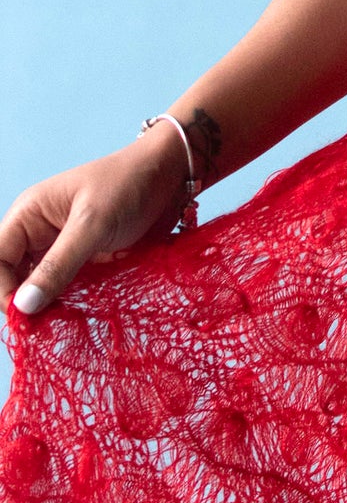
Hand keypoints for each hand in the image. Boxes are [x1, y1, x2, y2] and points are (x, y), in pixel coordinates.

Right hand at [0, 129, 192, 317]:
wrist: (173, 174)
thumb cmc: (129, 185)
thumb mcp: (92, 224)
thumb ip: (58, 265)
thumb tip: (22, 306)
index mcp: (30, 214)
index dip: (3, 289)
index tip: (24, 317)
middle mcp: (40, 232)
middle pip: (14, 276)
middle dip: (24, 302)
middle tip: (42, 329)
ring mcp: (64, 247)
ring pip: (40, 286)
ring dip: (47, 306)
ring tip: (60, 326)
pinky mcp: (87, 260)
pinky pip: (67, 288)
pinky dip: (69, 303)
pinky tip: (78, 316)